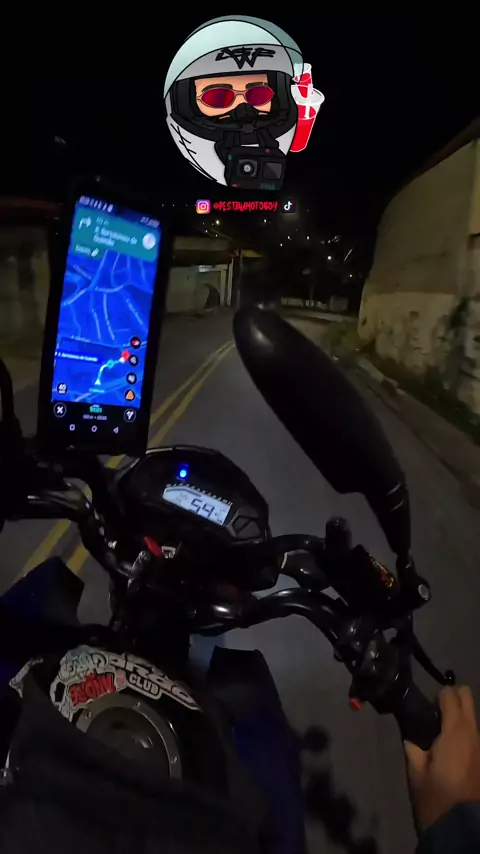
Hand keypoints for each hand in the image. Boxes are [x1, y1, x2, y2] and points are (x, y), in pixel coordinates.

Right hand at [405, 686, 479, 830]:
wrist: (462, 826)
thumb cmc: (436, 796)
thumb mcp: (415, 770)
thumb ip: (412, 746)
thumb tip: (411, 735)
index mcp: (455, 730)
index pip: (450, 694)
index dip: (437, 695)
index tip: (426, 707)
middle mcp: (473, 731)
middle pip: (466, 696)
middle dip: (452, 697)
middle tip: (436, 714)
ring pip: (472, 716)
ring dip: (459, 717)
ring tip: (441, 735)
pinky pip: (474, 734)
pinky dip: (464, 733)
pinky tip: (452, 750)